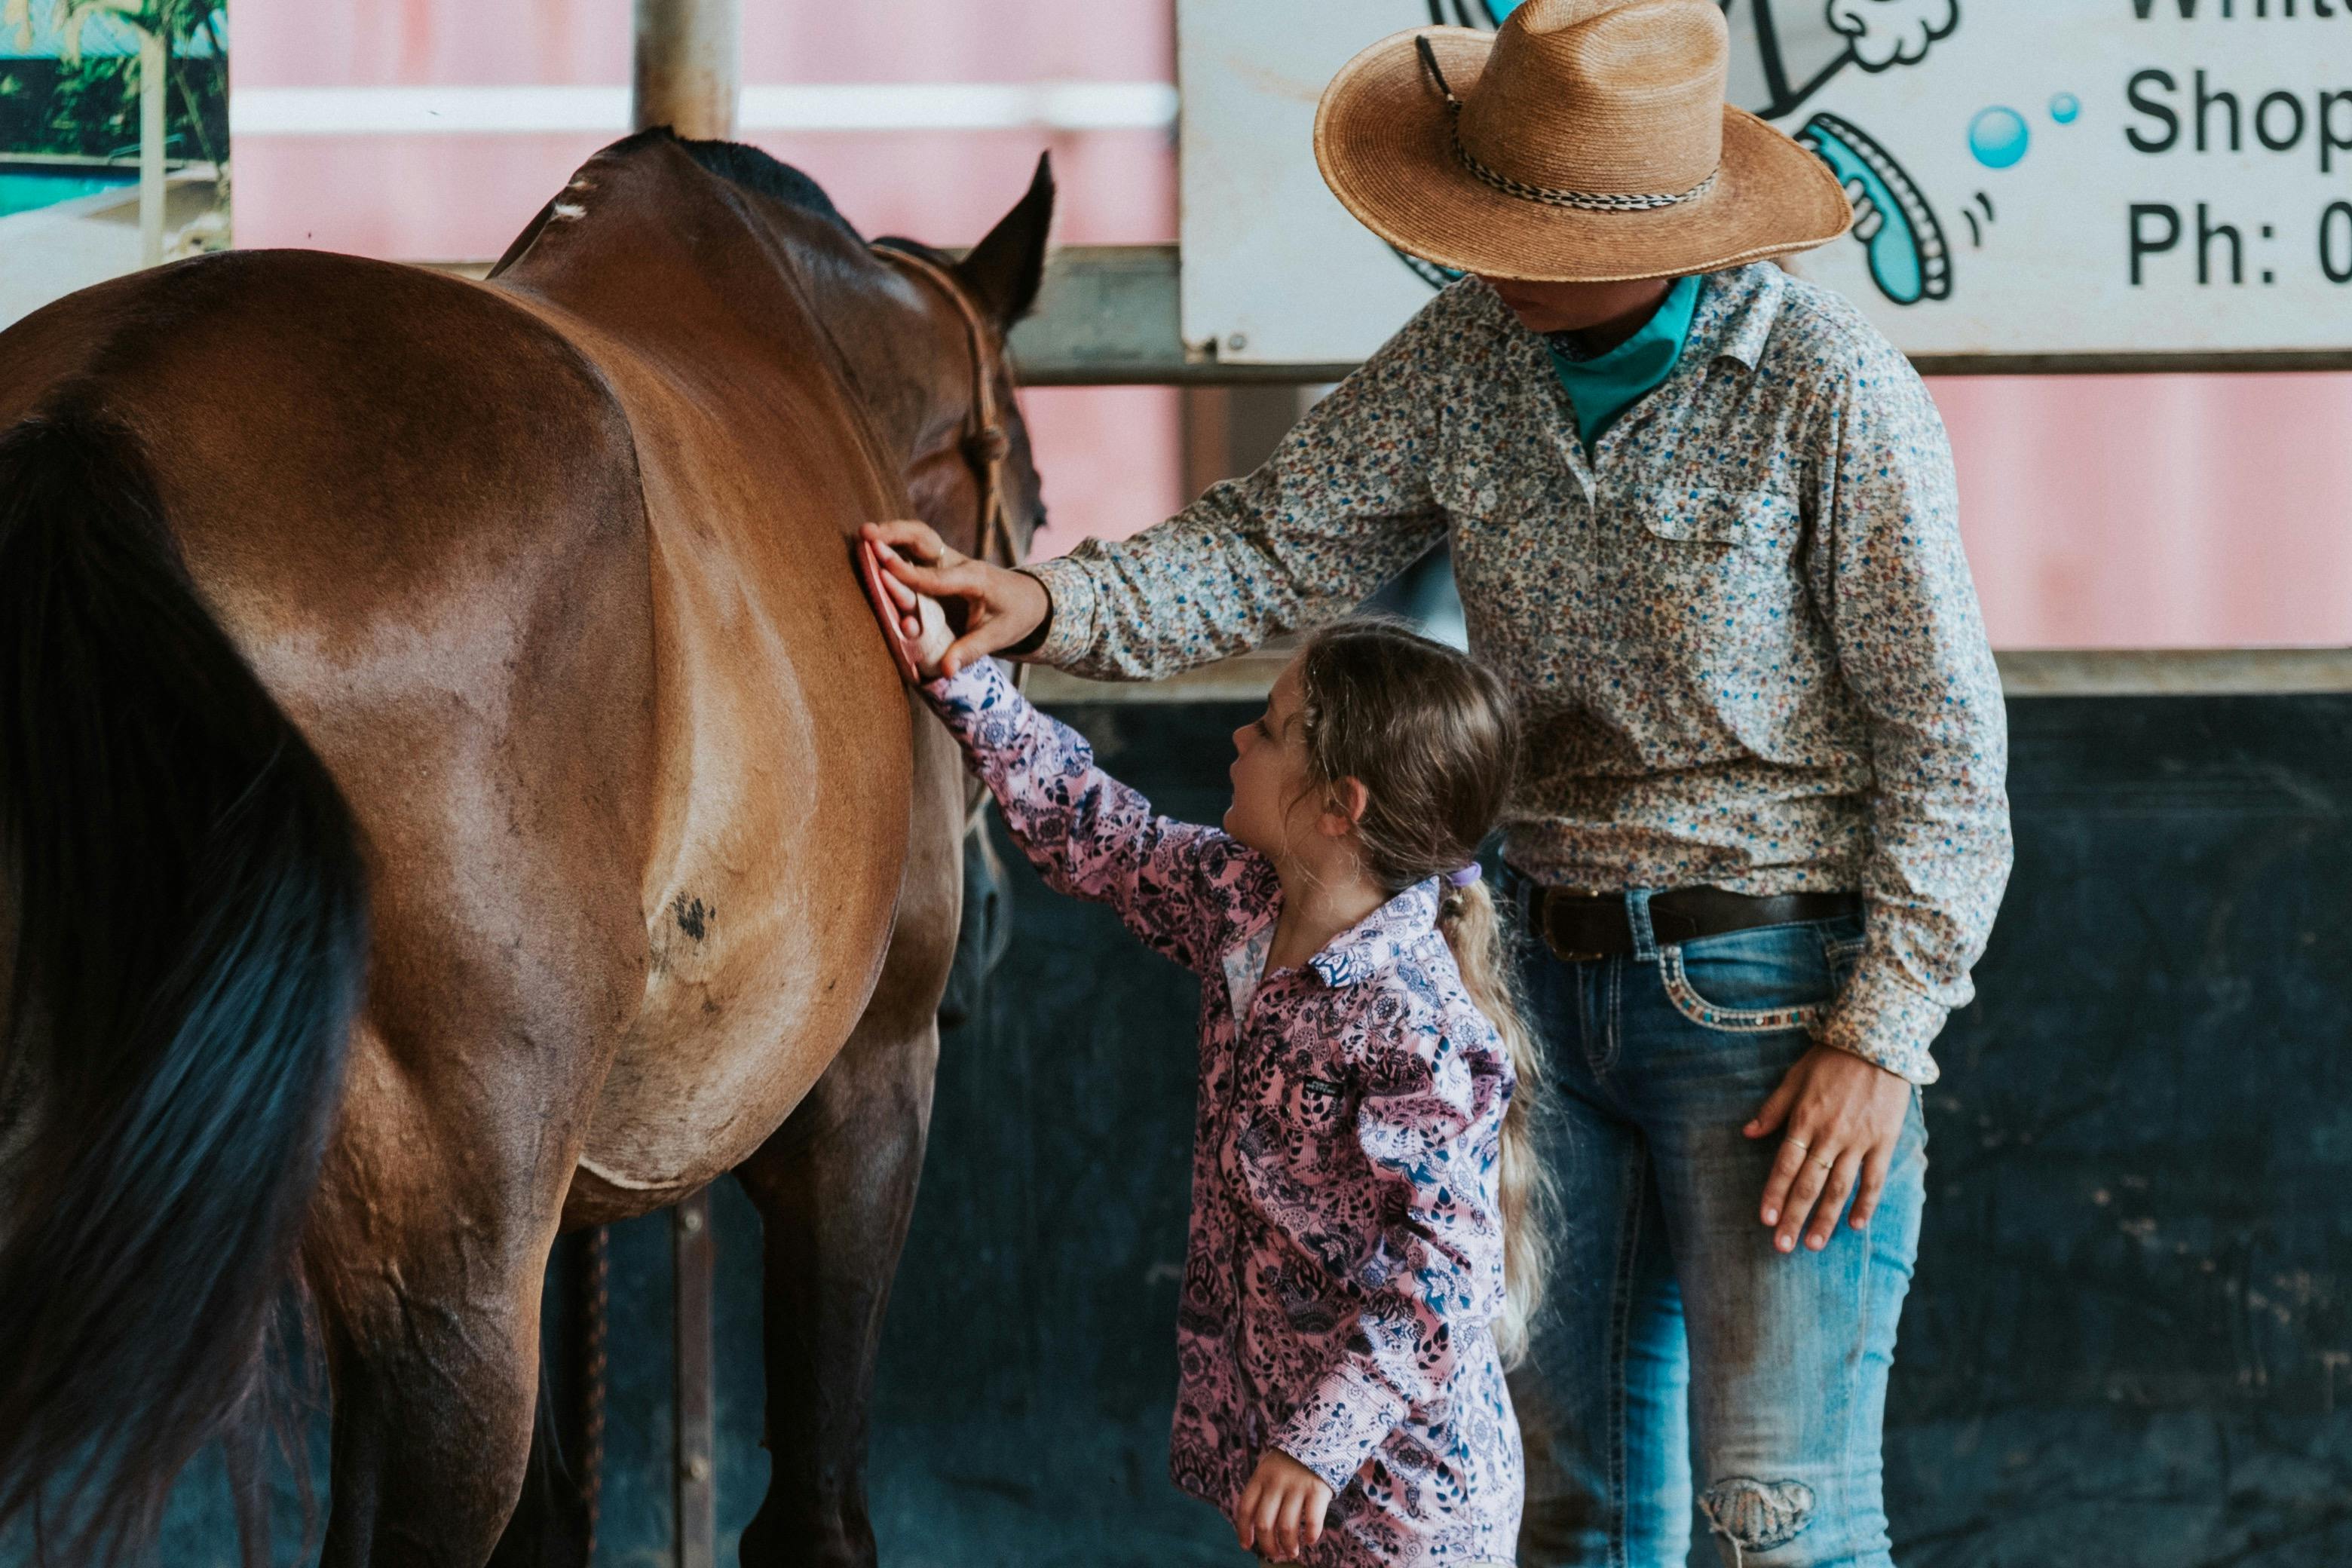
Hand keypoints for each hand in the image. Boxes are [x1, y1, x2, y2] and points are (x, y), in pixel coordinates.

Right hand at [860, 520, 1049, 678]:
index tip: (883, 570)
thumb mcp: (998, 636)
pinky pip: (916, 549)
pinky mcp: (941, 564)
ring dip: (892, 534)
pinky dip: (896, 543)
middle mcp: (958, 563)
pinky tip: (874, 544)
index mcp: (974, 579)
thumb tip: (946, 671)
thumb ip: (969, 651)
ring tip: (864, 533)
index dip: (908, 575)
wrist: (1030, 599)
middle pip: (924, 539)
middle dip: (895, 534)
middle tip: (867, 534)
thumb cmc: (1015, 616)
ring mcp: (949, 561)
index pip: (935, 577)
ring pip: (918, 538)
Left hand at [1234, 1449, 1331, 1560]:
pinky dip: (1311, 1535)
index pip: (1245, 1509)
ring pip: (1286, 1527)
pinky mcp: (1317, 1489)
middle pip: (1264, 1523)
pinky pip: (1312, 1520)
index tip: (1247, 1546)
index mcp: (1260, 1477)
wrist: (1321, 1434)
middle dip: (1268, 1545)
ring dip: (1288, 1545)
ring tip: (1292, 1551)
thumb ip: (1263, 1491)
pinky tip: (1310, 1540)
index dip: (1244, 1531)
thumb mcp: (1270, 1468)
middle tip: (1275, 1554)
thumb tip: (1257, 1528)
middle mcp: (1276, 1483)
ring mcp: (1297, 1486)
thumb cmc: (1292, 1460)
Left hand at [1745, 1044, 1912, 1253]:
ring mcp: (1859, 1141)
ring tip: (1815, 1245)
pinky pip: (1874, 1179)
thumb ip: (1773, 1109)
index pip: (1785, 1165)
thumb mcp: (1794, 1078)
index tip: (1766, 1220)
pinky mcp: (1883, 1141)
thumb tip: (1747, 1133)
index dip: (1775, 1194)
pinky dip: (1865, 1203)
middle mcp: (1830, 1135)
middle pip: (1809, 1184)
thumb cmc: (1831, 1059)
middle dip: (1795, 1217)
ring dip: (1826, 1219)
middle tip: (1783, 1247)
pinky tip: (1855, 1225)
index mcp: (1805, 1120)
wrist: (1879, 1043)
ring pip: (1839, 1188)